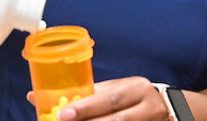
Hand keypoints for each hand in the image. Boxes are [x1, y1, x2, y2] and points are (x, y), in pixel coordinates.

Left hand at [32, 77, 169, 120]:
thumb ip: (85, 95)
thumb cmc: (131, 100)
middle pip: (119, 118)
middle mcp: (148, 106)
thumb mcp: (115, 92)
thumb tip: (35, 97)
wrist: (171, 111)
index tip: (64, 114)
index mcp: (135, 88)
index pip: (110, 97)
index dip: (87, 107)